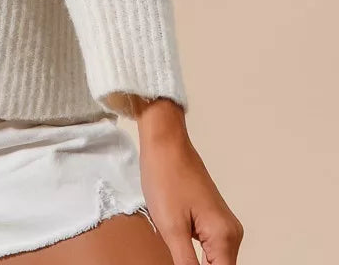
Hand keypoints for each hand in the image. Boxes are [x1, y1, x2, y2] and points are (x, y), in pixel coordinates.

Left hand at [136, 104, 243, 263]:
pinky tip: (181, 253)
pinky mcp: (214, 221)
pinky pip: (211, 251)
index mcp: (224, 237)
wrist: (165, 144)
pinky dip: (198, 258)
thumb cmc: (165, 178)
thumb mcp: (172, 229)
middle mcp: (232, 233)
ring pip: (216, 263)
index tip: (181, 260)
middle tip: (175, 254)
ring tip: (177, 249)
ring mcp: (224, 226)